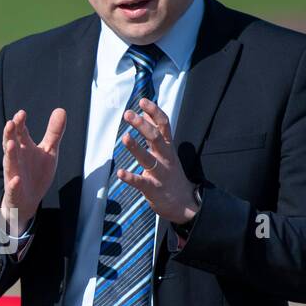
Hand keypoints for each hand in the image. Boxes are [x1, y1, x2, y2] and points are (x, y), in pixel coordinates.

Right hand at [1, 108, 65, 234]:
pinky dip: (14, 184)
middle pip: (10, 144)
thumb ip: (54, 132)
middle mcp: (16, 159)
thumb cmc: (36, 172)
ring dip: (9, 154)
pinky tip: (16, 179)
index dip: (20, 123)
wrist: (28, 201)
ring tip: (10, 143)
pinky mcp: (14, 192)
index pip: (20, 132)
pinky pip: (13, 188)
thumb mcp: (49, 151)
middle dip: (10, 134)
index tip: (22, 113)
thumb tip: (61, 109)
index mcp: (23, 148)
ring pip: (9, 163)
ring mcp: (13, 175)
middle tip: (11, 123)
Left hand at [116, 98, 200, 224]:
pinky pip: (141, 182)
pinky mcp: (153, 189)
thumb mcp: (167, 150)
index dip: (154, 112)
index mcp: (168, 147)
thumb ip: (156, 132)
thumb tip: (146, 113)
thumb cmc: (171, 173)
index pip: (164, 125)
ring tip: (125, 137)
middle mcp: (165, 157)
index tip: (143, 101)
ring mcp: (160, 173)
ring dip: (136, 148)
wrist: (184, 204)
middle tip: (128, 114)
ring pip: (148, 158)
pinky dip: (131, 177)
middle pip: (156, 138)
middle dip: (142, 125)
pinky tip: (120, 173)